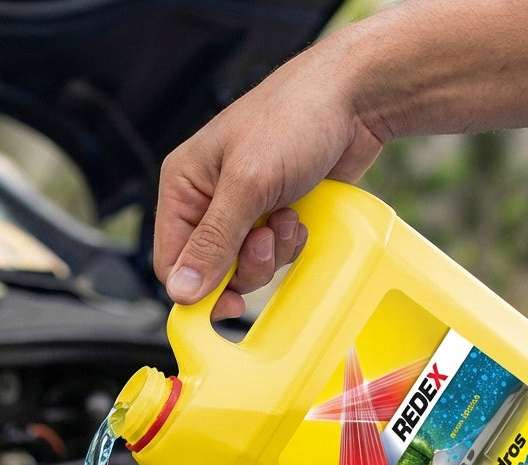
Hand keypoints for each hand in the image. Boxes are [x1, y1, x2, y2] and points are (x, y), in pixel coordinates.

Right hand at [153, 28, 384, 318]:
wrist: (356, 98)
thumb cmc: (295, 117)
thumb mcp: (247, 183)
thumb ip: (213, 242)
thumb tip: (180, 291)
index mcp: (184, 186)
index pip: (171, 261)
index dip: (196, 289)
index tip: (227, 303)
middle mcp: (208, 200)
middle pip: (211, 271)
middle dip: (243, 264)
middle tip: (266, 240)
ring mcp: (244, 209)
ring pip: (244, 267)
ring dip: (272, 254)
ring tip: (287, 217)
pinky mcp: (274, 215)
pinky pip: (273, 255)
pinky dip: (289, 244)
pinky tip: (299, 215)